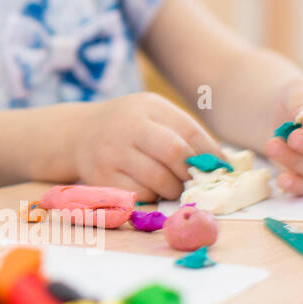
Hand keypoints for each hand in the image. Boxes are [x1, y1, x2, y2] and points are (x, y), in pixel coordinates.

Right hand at [72, 93, 222, 202]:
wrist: (79, 133)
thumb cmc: (129, 125)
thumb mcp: (153, 115)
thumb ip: (184, 133)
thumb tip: (223, 164)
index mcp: (147, 107)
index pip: (189, 131)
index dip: (210, 154)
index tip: (221, 169)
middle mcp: (127, 127)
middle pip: (174, 154)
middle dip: (191, 173)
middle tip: (192, 179)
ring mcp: (111, 152)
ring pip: (159, 180)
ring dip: (173, 188)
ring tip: (171, 184)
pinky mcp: (101, 176)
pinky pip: (140, 194)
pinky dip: (152, 196)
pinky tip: (148, 186)